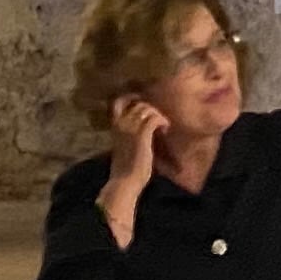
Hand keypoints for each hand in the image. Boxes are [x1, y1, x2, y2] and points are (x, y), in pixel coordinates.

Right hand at [98, 95, 166, 246]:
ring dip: (158, 116)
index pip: (118, 103)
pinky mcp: (142, 134)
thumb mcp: (124, 147)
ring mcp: (131, 128)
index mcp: (114, 127)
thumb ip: (129, 135)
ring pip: (147, 109)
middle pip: (139, 105)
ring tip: (162, 128)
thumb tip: (144, 128)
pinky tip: (165, 130)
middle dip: (151, 111)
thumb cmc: (126, 169)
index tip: (142, 102)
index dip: (131, 98)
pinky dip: (162, 122)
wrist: (125, 181)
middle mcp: (121, 124)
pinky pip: (155, 118)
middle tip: (158, 123)